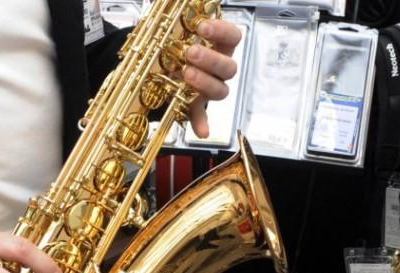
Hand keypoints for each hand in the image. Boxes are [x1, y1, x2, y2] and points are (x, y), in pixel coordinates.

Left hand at [184, 19, 240, 138]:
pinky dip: (202, 124)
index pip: (234, 37)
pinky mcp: (197, 104)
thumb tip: (190, 14)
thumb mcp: (183, 34)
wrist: (165, 62)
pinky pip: (202, 116)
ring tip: (186, 74)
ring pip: (220, 90)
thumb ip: (187, 26)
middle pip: (229, 68)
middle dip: (211, 60)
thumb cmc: (179, 46)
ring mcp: (211, 88)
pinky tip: (202, 132)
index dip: (222, 32)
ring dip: (205, 83)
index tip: (203, 27)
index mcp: (220, 47)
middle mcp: (220, 69)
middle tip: (191, 53)